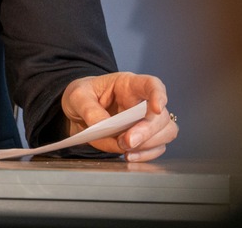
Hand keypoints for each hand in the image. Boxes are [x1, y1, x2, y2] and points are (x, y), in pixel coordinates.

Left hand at [61, 72, 177, 161]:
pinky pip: (154, 149)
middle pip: (161, 116)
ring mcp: (144, 121)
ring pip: (165, 133)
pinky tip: (128, 156)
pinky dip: (144, 155)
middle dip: (147, 131)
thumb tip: (103, 125)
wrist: (77, 112)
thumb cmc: (82, 96)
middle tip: (127, 141)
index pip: (152, 85)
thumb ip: (88, 108)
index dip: (159, 96)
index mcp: (129, 85)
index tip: (157, 109)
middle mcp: (141, 102)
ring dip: (148, 145)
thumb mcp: (77, 95)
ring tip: (125, 149)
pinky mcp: (142, 139)